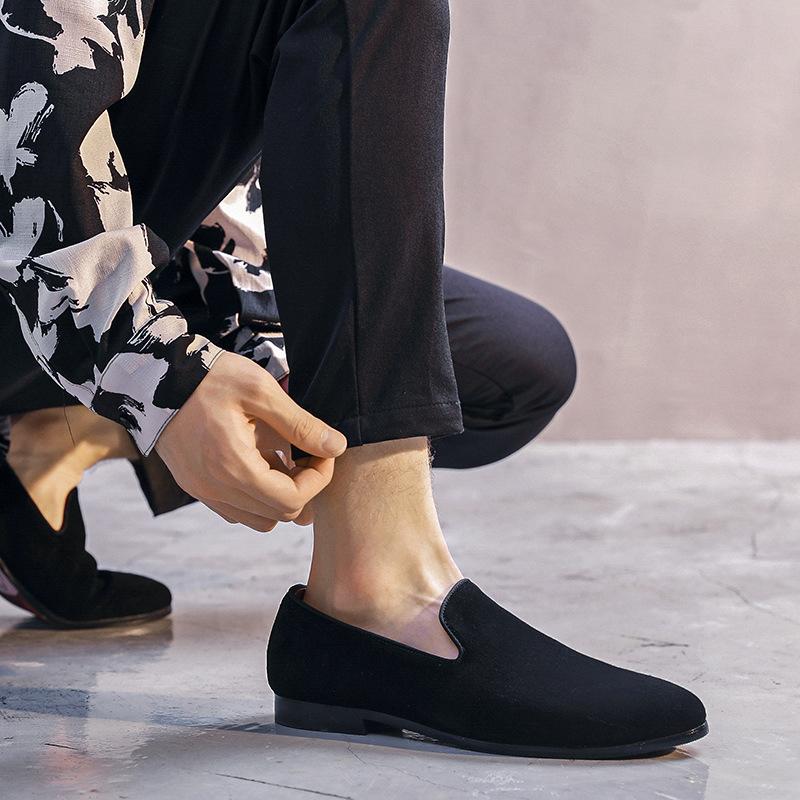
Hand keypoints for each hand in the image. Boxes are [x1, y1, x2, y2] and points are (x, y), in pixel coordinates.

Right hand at [155, 351, 346, 530]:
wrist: (154, 374)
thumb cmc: (210, 377)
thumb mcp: (260, 391)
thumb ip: (300, 424)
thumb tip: (336, 447)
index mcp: (234, 468)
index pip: (292, 501)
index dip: (319, 481)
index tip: (323, 452)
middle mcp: (216, 489)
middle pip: (278, 515)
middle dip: (304, 488)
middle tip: (308, 455)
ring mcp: (203, 490)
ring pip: (257, 519)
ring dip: (280, 496)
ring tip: (284, 459)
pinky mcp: (195, 485)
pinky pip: (235, 509)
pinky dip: (256, 495)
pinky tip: (260, 461)